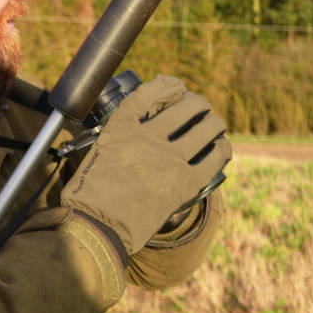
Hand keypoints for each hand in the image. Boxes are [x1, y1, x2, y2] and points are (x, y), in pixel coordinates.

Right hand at [60, 76, 229, 255]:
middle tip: (199, 111)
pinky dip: (221, 149)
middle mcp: (148, 137)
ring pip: (207, 128)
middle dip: (198, 105)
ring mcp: (168, 159)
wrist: (97, 226)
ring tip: (213, 127)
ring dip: (214, 124)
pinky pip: (215, 157)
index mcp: (121, 128)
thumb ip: (121, 135)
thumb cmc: (90, 193)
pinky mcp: (185, 182)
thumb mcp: (99, 152)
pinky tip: (220, 149)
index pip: (150, 92)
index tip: (175, 87)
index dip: (168, 85)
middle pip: (188, 107)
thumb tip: (148, 124)